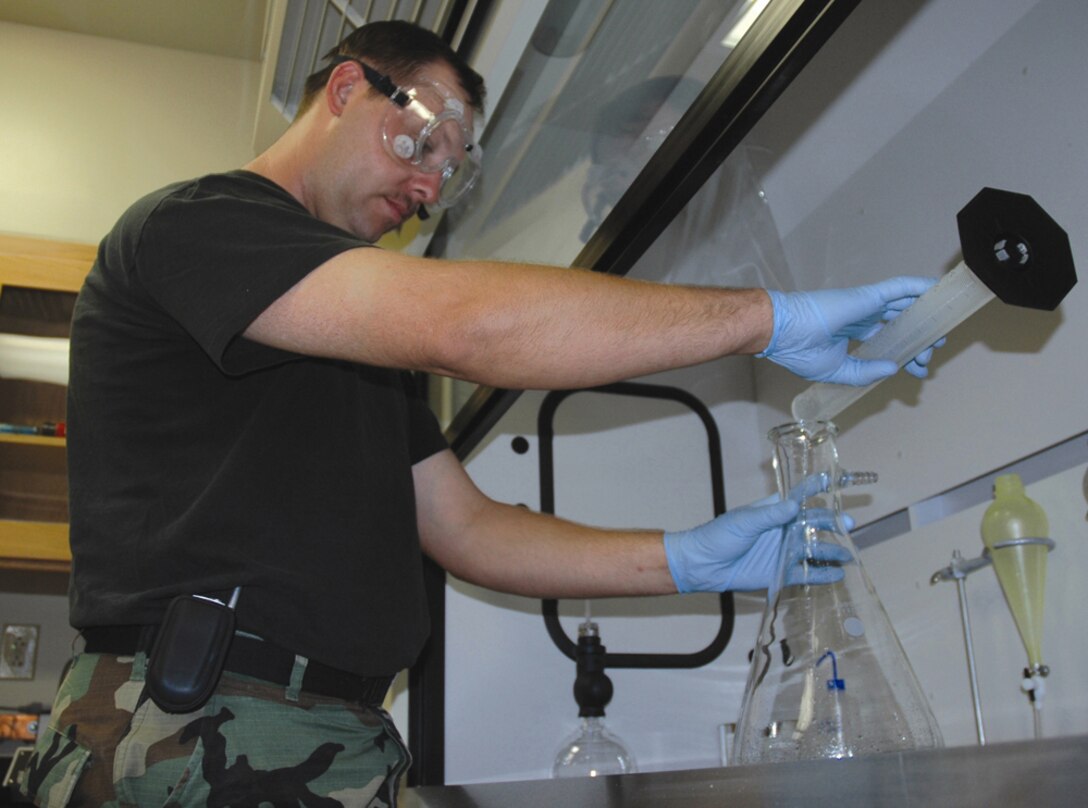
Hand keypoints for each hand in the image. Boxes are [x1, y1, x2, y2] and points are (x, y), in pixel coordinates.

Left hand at [663, 496, 852, 593]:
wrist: (703, 565)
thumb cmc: (719, 536)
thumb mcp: (744, 522)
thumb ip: (770, 516)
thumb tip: (795, 504)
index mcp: (773, 511)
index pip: (800, 495)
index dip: (818, 487)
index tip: (839, 479)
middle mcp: (782, 529)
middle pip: (813, 523)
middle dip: (832, 523)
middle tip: (849, 523)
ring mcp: (782, 551)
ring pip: (812, 549)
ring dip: (830, 550)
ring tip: (848, 554)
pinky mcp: (780, 572)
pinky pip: (805, 573)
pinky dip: (821, 574)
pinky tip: (837, 575)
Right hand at [758, 276, 938, 384]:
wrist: (782, 332)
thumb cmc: (799, 350)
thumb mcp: (838, 371)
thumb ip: (866, 371)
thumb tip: (894, 367)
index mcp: (851, 334)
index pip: (887, 342)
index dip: (906, 355)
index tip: (919, 369)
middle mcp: (861, 318)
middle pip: (899, 324)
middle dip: (918, 339)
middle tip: (930, 353)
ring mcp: (866, 305)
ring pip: (903, 305)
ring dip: (922, 314)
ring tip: (941, 324)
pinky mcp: (868, 296)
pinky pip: (899, 287)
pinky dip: (918, 285)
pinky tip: (935, 288)